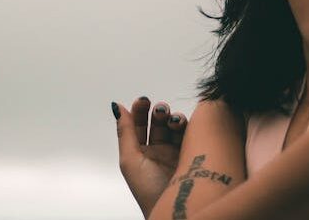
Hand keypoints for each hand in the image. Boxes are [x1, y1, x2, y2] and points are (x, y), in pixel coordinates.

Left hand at [112, 97, 187, 218]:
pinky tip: (182, 124)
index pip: (138, 125)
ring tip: (171, 120)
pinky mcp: (192, 154)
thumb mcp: (130, 160)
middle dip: (157, 112)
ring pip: (174, 126)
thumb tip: (117, 107)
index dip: (139, 111)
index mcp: (139, 152)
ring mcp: (175, 152)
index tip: (143, 101)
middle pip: (157, 123)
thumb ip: (125, 132)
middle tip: (159, 109)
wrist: (173, 208)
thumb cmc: (148, 190)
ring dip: (172, 118)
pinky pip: (191, 134)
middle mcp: (157, 151)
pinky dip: (187, 125)